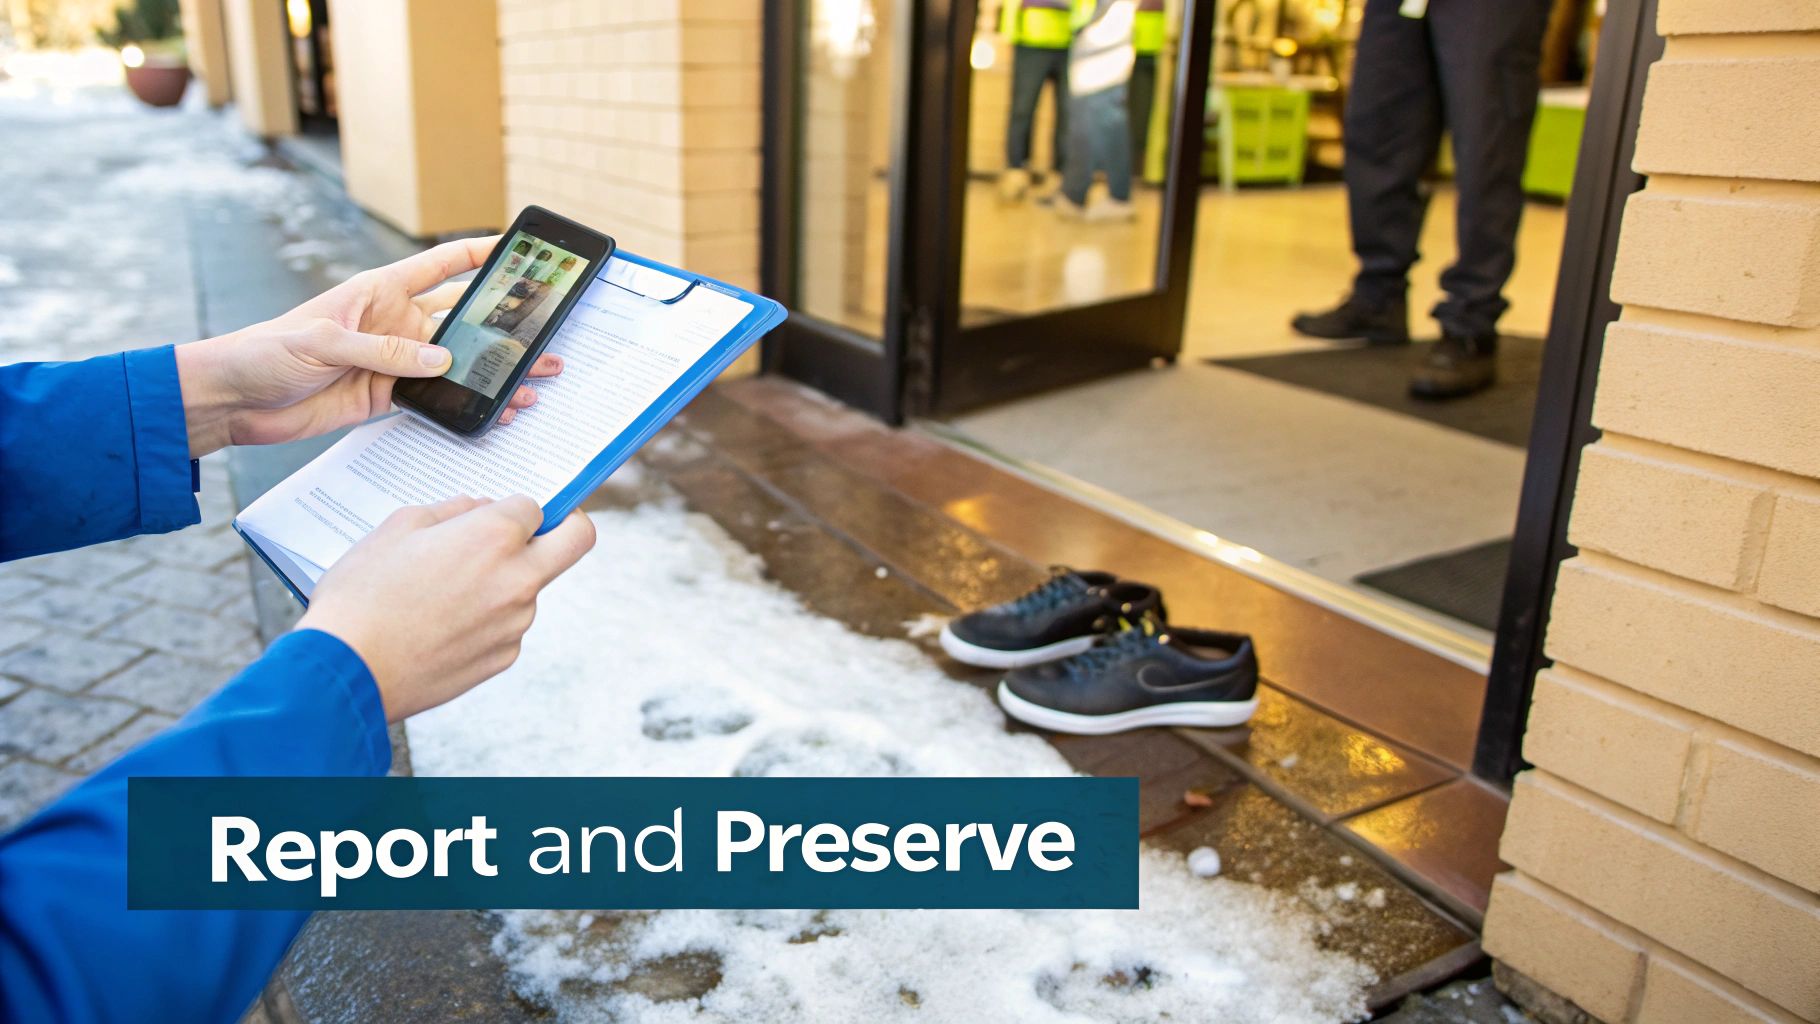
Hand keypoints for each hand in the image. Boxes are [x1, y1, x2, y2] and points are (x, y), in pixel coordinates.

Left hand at [173, 237, 561, 456]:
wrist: (234, 399)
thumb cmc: (265, 351)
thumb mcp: (323, 342)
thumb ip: (384, 351)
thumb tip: (440, 363)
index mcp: (378, 291)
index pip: (440, 265)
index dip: (479, 255)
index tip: (518, 251)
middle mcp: (393, 323)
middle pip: (460, 318)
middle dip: (503, 324)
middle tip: (544, 333)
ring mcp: (393, 361)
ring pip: (456, 362)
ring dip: (492, 369)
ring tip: (535, 378)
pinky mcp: (386, 396)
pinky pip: (435, 398)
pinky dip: (465, 403)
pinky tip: (493, 408)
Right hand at [296, 495, 595, 721]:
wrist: (347, 668)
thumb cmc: (363, 596)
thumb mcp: (398, 527)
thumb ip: (451, 511)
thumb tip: (478, 509)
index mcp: (494, 536)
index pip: (535, 505)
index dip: (512, 507)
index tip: (502, 513)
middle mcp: (517, 578)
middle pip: (578, 540)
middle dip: (565, 526)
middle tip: (536, 531)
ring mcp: (515, 621)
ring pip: (531, 587)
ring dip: (505, 581)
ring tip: (444, 592)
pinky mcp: (504, 656)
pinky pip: (508, 625)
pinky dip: (487, 619)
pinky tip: (442, 624)